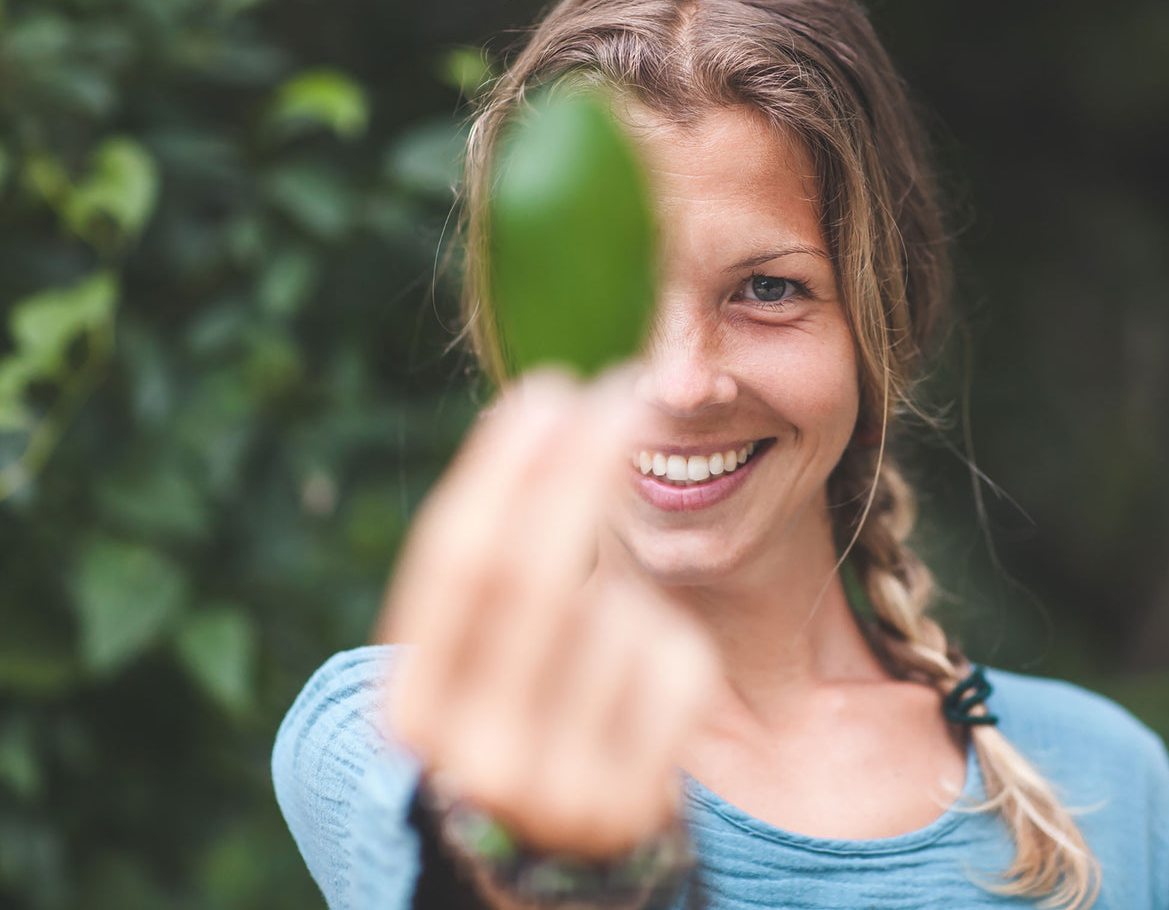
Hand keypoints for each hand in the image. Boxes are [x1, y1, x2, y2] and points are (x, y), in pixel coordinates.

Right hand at [376, 370, 721, 859]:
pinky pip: (674, 662)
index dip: (507, 468)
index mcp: (413, 711)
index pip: (458, 563)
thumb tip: (545, 419)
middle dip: (583, 468)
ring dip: (627, 592)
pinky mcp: (636, 801)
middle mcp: (474, 755)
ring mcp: (558, 789)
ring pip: (618, 618)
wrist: (552, 868)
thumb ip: (492, 575)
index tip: (549, 390)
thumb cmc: (515, 720)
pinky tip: (642, 687)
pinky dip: (670, 643)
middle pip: (536, 574)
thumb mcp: (475, 663)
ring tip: (609, 633)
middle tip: (623, 389)